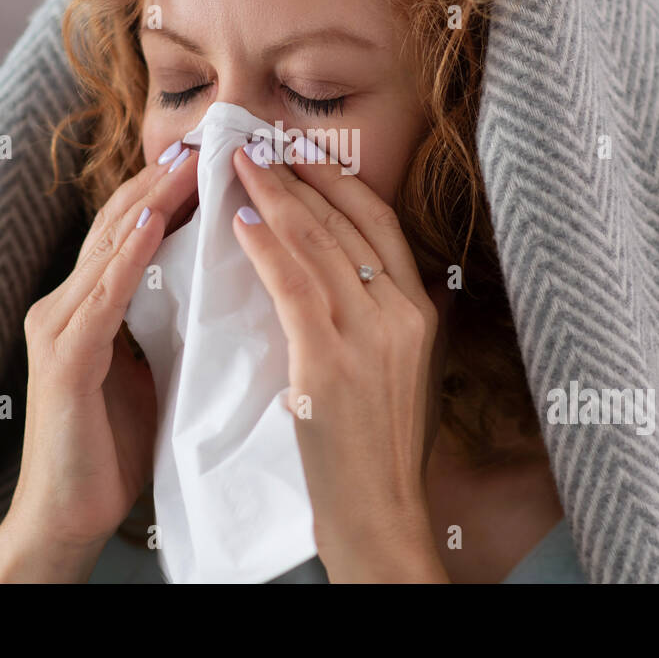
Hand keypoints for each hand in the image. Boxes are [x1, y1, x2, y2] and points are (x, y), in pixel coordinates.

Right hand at [0, 141, 198, 582]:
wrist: (67, 516)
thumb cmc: (113, 446)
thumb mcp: (151, 367)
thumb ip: (168, 320)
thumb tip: (221, 278)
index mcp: (87, 305)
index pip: (133, 229)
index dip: (170, 189)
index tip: (216, 153)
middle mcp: (64, 304)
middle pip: (118, 223)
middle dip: (164, 179)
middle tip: (211, 137)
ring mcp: (57, 328)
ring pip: (108, 247)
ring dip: (152, 201)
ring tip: (192, 162)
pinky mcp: (62, 359)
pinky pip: (100, 298)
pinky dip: (127, 257)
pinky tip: (154, 225)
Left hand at [230, 136, 452, 581]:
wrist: (380, 517)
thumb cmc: (381, 450)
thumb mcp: (404, 372)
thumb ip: (392, 321)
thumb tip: (372, 274)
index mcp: (421, 312)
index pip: (378, 222)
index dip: (336, 179)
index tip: (299, 148)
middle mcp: (403, 314)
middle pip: (346, 221)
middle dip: (297, 173)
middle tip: (256, 140)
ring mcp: (370, 338)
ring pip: (318, 244)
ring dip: (272, 195)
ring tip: (237, 163)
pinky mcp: (330, 365)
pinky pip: (294, 287)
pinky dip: (266, 248)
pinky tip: (240, 221)